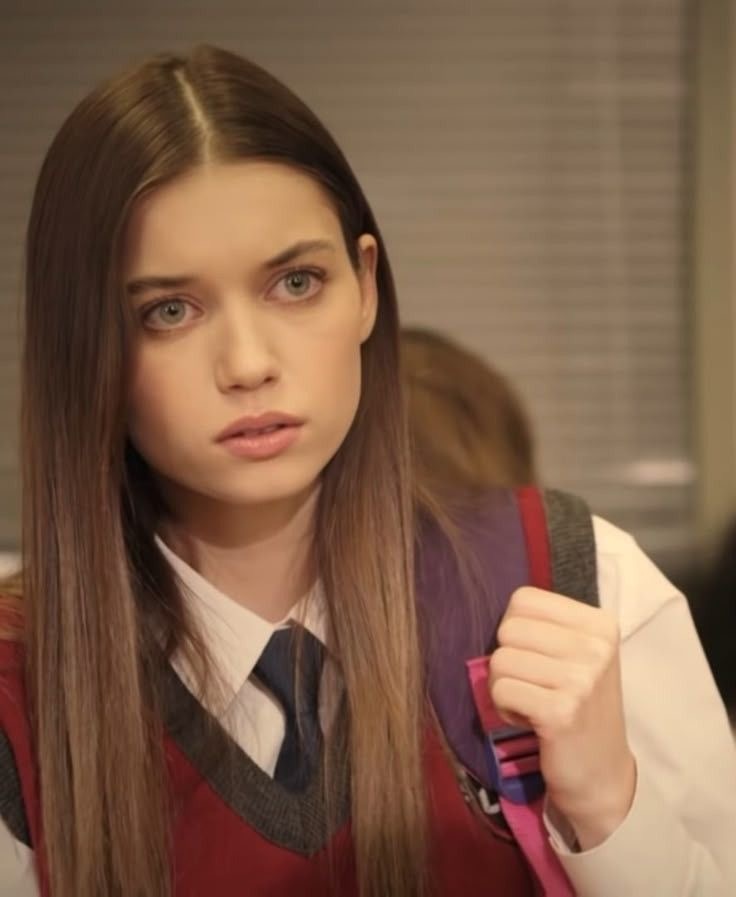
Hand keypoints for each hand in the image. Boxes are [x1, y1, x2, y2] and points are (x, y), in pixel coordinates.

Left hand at [489, 586, 635, 848]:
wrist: (601, 773)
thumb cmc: (580, 706)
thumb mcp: (578, 655)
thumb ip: (546, 625)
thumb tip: (501, 610)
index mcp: (600, 624)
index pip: (524, 599)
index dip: (516, 630)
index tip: (540, 658)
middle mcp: (596, 647)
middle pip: (508, 629)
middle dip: (509, 659)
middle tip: (534, 685)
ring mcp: (581, 679)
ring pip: (500, 660)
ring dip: (505, 687)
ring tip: (534, 703)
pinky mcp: (560, 712)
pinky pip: (500, 690)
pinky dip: (505, 708)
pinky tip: (531, 721)